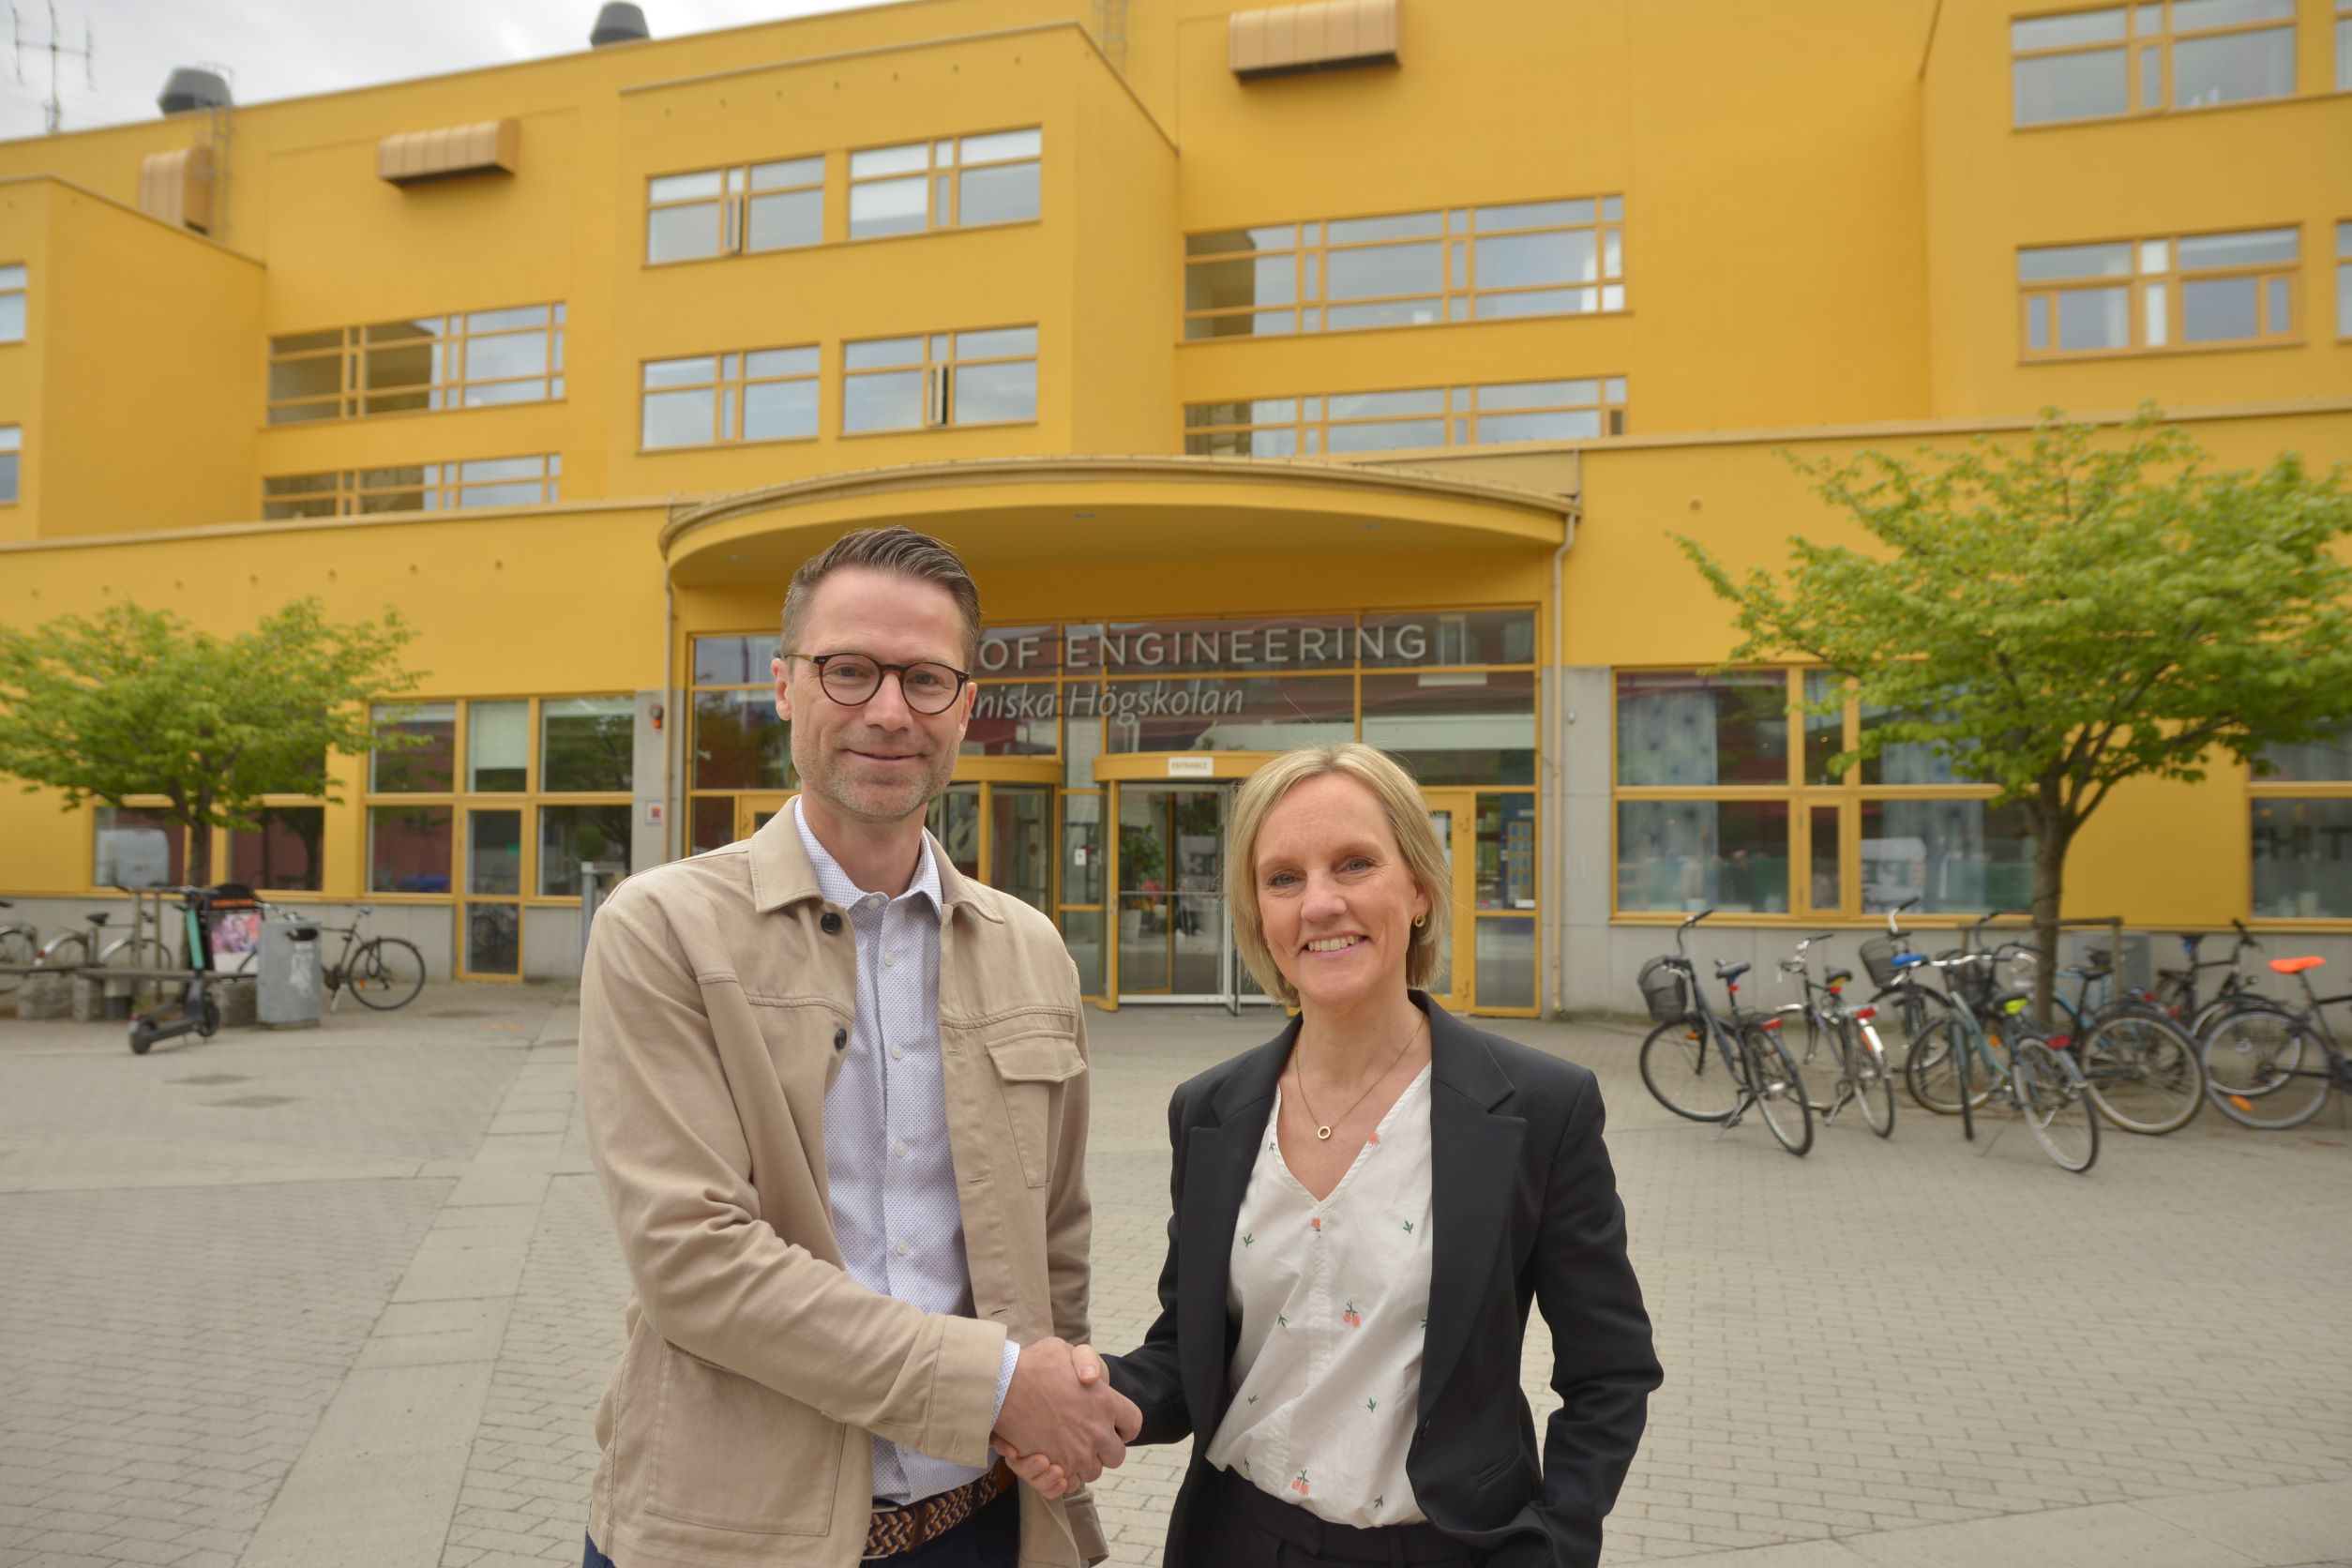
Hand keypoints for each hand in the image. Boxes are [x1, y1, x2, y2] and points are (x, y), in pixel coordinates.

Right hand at [992, 1343, 1138, 1497]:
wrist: (1001, 1385)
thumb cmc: (1031, 1365)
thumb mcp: (1063, 1349)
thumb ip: (1085, 1360)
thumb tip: (1093, 1379)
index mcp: (1106, 1402)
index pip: (1133, 1424)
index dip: (1125, 1428)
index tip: (1114, 1427)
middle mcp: (1098, 1432)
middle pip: (1116, 1456)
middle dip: (1104, 1450)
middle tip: (1086, 1440)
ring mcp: (1078, 1454)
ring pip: (1091, 1472)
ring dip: (1081, 1464)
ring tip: (1063, 1449)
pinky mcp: (1056, 1469)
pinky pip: (1068, 1486)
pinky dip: (1060, 1480)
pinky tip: (1049, 1464)